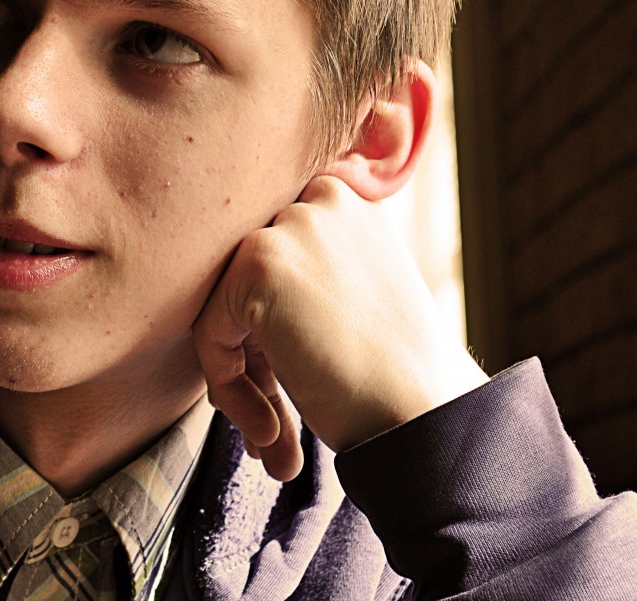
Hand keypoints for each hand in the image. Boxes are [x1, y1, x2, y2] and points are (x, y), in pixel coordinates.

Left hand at [192, 176, 487, 479]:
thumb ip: (302, 280)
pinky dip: (229, 387)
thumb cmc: (395, 373)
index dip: (268, 334)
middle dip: (251, 357)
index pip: (272, 262)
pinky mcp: (258, 263)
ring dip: (240, 379)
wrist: (424, 414)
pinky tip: (272, 431)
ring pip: (223, 310)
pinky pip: (211, 333)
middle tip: (272, 425)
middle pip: (245, 285)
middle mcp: (317, 199)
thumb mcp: (354, 298)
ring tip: (274, 438)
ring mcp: (286, 226)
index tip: (279, 389)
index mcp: (346, 201)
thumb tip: (241, 303)